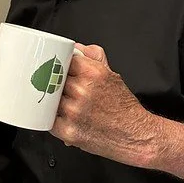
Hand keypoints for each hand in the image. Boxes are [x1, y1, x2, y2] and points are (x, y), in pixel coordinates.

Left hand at [51, 44, 156, 164]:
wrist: (135, 135)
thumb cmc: (123, 107)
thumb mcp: (111, 74)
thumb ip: (93, 56)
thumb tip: (75, 47)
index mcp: (92, 72)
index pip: (62, 61)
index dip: (60, 67)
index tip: (59, 72)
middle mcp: (82, 90)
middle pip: (53, 80)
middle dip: (57, 86)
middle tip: (63, 91)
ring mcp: (73, 111)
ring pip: (49, 99)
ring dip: (53, 102)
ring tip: (67, 106)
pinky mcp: (68, 131)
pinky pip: (48, 120)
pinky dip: (52, 119)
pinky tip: (64, 118)